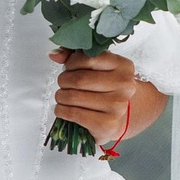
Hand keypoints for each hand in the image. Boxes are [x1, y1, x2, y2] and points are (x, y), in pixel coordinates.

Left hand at [51, 50, 166, 145]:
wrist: (121, 116)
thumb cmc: (106, 89)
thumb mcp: (97, 68)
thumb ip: (76, 57)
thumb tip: (55, 55)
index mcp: (123, 66)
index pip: (89, 58)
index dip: (72, 63)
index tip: (69, 68)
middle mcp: (124, 85)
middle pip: (80, 79)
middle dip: (64, 80)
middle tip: (63, 83)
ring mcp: (117, 106)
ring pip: (74, 97)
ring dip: (61, 96)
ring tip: (62, 97)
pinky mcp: (107, 124)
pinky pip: (74, 114)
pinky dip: (61, 111)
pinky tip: (62, 109)